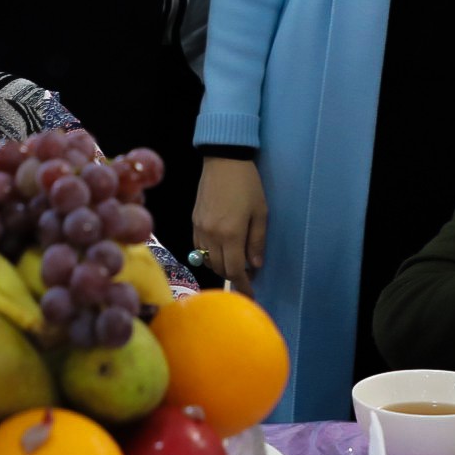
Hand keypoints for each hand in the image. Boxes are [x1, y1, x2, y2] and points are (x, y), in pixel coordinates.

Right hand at [192, 156, 266, 293]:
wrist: (223, 160)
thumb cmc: (247, 184)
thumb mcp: (260, 212)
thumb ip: (257, 241)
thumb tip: (255, 266)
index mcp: (231, 234)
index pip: (234, 271)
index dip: (243, 285)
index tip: (250, 294)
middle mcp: (212, 235)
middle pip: (219, 268)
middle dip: (233, 277)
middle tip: (247, 277)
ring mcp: (200, 229)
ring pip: (207, 261)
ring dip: (221, 266)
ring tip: (234, 262)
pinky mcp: (194, 222)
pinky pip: (199, 248)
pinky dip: (209, 255)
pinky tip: (220, 249)